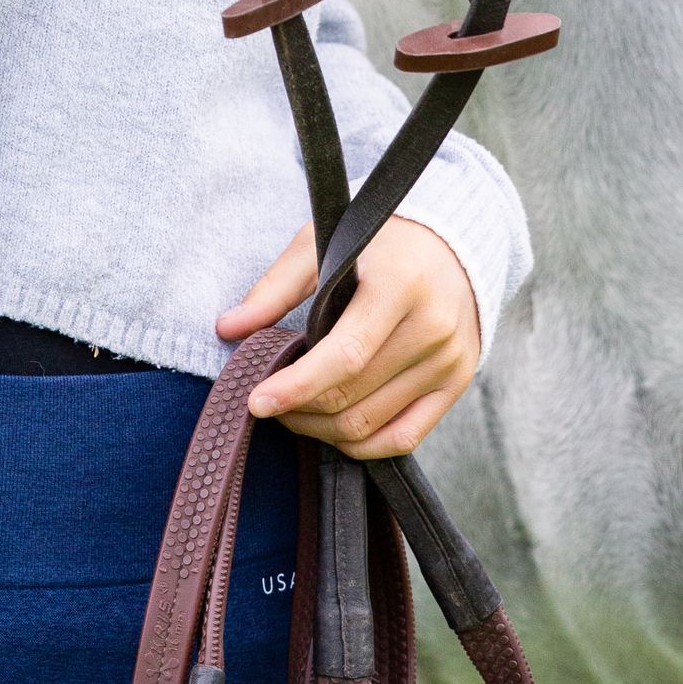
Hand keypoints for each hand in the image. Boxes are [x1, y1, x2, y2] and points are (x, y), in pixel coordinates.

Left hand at [216, 214, 481, 456]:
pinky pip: (404, 437)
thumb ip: (275, 288)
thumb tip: (226, 328)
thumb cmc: (378, 239)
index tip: (256, 402)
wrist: (452, 240)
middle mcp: (433, 327)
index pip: (345, 356)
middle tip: (268, 404)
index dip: (296, 386)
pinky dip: (362, 444)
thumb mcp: (322, 243)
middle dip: (301, 410)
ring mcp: (450, 360)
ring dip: (324, 430)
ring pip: (374, 425)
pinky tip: (333, 429)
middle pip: (355, 397)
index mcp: (400, 285)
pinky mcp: (457, 382)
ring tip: (295, 412)